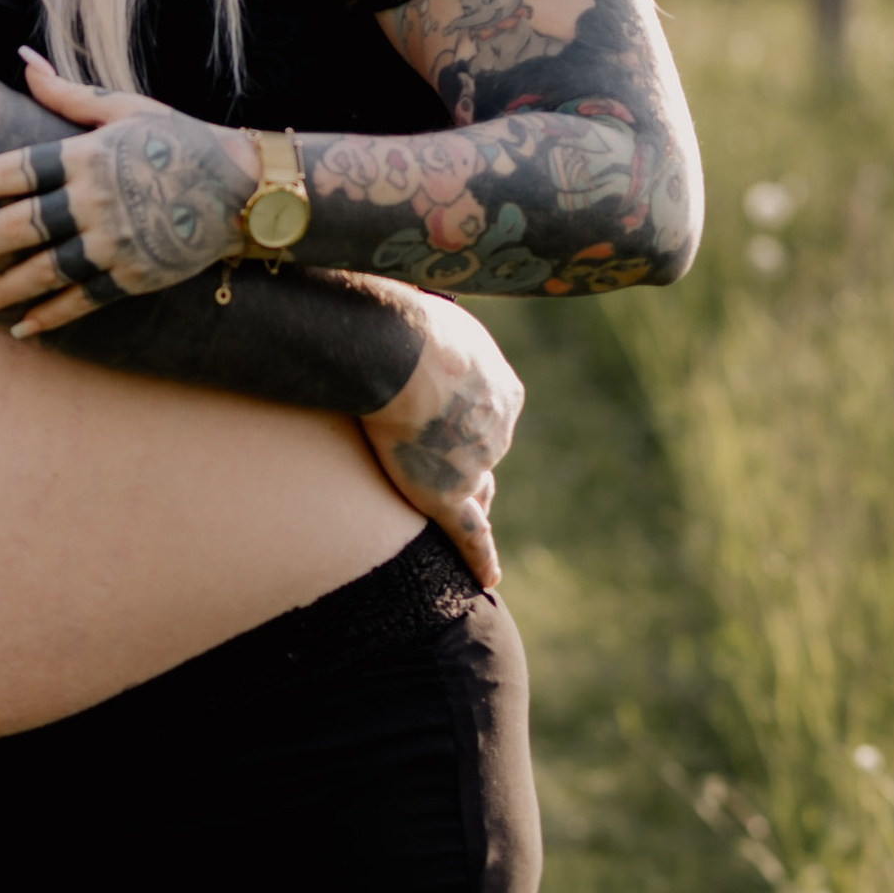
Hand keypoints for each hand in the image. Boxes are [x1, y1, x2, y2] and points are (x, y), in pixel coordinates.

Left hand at [0, 49, 252, 333]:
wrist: (245, 189)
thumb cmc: (178, 140)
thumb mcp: (125, 108)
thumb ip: (66, 92)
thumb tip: (21, 57)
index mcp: (86, 155)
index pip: (9, 171)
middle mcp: (95, 200)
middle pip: (15, 227)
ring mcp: (116, 241)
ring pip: (43, 271)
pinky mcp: (136, 274)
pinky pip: (84, 298)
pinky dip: (52, 315)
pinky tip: (19, 328)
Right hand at [357, 300, 521, 588]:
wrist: (401, 352)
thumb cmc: (405, 322)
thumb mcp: (429, 313)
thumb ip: (424, 329)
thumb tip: (394, 311)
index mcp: (500, 387)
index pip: (489, 418)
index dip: (469, 428)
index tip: (451, 430)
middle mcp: (498, 428)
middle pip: (484, 457)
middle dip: (468, 464)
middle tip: (441, 470)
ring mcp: (477, 464)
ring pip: (476, 490)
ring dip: (461, 500)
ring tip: (442, 516)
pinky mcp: (449, 495)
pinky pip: (471, 535)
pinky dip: (481, 560)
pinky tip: (486, 581)